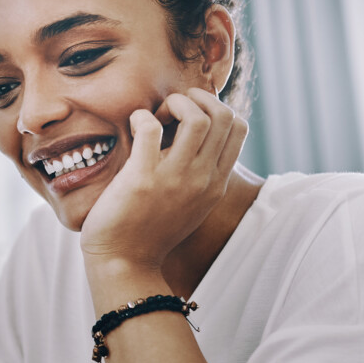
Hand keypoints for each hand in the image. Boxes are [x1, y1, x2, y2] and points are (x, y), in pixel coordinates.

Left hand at [80, 87, 246, 273]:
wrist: (124, 263)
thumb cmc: (150, 229)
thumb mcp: (191, 203)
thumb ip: (201, 174)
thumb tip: (196, 135)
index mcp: (216, 183)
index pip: (239, 126)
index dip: (215, 107)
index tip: (188, 117)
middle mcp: (203, 179)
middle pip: (223, 115)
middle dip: (197, 99)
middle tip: (171, 111)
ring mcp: (175, 178)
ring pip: (197, 117)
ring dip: (174, 104)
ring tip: (155, 117)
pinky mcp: (143, 177)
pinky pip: (151, 128)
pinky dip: (141, 117)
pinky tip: (133, 126)